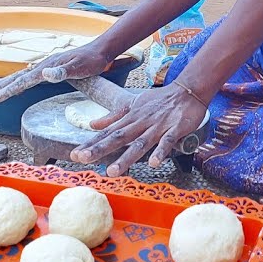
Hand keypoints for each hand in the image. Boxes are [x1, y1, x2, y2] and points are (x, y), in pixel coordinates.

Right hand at [0, 44, 111, 102]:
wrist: (100, 50)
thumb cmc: (91, 61)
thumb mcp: (79, 67)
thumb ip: (62, 71)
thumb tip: (44, 74)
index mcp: (46, 67)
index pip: (22, 81)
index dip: (8, 90)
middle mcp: (42, 66)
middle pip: (16, 77)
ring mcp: (45, 66)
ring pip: (20, 76)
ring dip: (4, 83)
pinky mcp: (50, 68)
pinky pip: (28, 76)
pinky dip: (17, 80)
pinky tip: (15, 82)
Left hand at [72, 82, 207, 176]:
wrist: (187, 90)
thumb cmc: (160, 100)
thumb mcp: (134, 104)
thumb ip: (113, 116)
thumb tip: (92, 125)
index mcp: (130, 118)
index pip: (108, 133)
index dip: (91, 143)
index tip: (75, 155)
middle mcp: (141, 122)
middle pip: (119, 137)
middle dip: (100, 149)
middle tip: (83, 159)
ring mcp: (158, 126)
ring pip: (140, 143)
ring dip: (126, 157)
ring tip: (112, 171)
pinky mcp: (175, 128)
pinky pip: (167, 141)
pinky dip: (161, 151)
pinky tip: (154, 163)